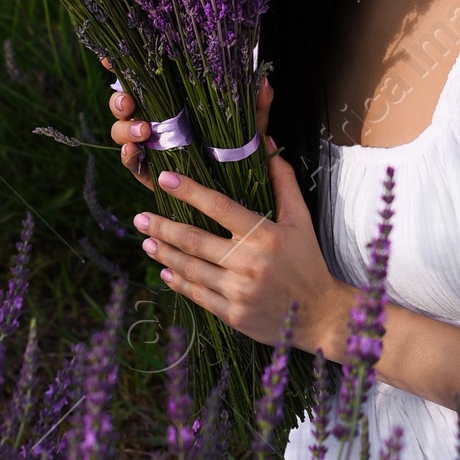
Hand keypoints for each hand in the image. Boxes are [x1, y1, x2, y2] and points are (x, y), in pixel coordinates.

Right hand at [103, 64, 273, 178]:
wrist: (237, 193)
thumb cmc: (241, 154)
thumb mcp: (250, 127)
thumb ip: (256, 106)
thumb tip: (264, 82)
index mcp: (174, 101)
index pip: (143, 79)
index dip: (121, 66)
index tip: (109, 57)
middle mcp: (156, 119)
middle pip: (123, 103)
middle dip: (119, 100)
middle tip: (129, 102)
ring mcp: (149, 145)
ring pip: (120, 131)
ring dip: (124, 128)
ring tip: (144, 132)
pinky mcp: (149, 172)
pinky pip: (130, 163)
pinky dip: (127, 156)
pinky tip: (135, 151)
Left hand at [133, 142, 351, 355]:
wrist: (319, 315)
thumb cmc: (308, 263)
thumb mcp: (301, 220)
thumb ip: (283, 182)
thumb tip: (268, 144)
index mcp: (265, 235)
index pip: (219, 207)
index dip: (189, 191)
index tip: (165, 179)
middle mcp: (249, 262)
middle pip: (194, 240)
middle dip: (162, 227)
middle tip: (140, 217)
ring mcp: (239, 291)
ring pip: (191, 268)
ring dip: (164, 254)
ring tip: (147, 242)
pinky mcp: (233, 314)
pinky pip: (198, 295)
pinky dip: (179, 282)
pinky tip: (166, 272)